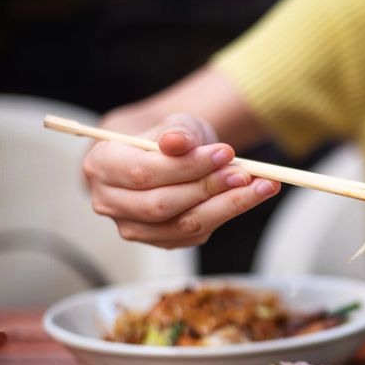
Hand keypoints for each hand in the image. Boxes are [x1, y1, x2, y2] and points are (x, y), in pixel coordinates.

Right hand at [83, 113, 279, 247]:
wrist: (167, 155)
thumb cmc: (166, 136)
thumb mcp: (174, 123)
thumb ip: (177, 132)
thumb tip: (178, 142)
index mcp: (101, 165)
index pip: (143, 172)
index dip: (187, 166)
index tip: (226, 152)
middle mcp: (109, 201)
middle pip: (162, 204)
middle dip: (209, 188)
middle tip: (247, 173)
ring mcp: (134, 227)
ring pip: (184, 224)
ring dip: (228, 205)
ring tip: (263, 186)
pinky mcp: (161, 241)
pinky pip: (196, 234)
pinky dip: (227, 214)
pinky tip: (252, 196)